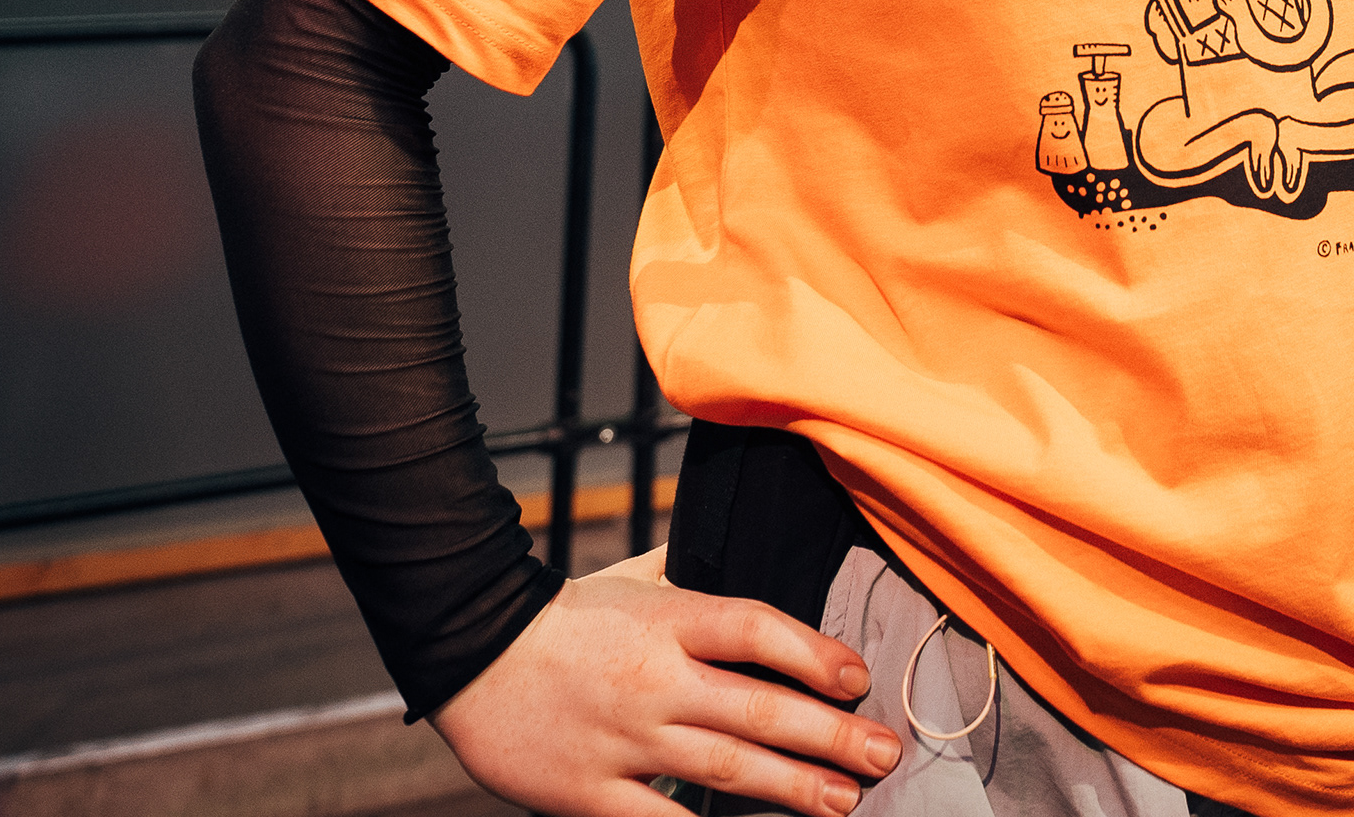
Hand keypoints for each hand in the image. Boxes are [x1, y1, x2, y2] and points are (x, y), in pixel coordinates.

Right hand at [431, 546, 900, 816]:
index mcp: (666, 619)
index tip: (858, 677)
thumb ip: (693, 577)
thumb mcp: (632, 578)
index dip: (814, 651)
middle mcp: (654, 679)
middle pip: (758, 708)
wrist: (468, 649)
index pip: (756, 627)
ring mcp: (624, 739)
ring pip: (725, 769)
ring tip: (844, 801)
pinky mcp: (590, 791)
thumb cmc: (563, 615)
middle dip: (830, 735)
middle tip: (885, 753)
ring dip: (793, 787)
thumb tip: (750, 561)